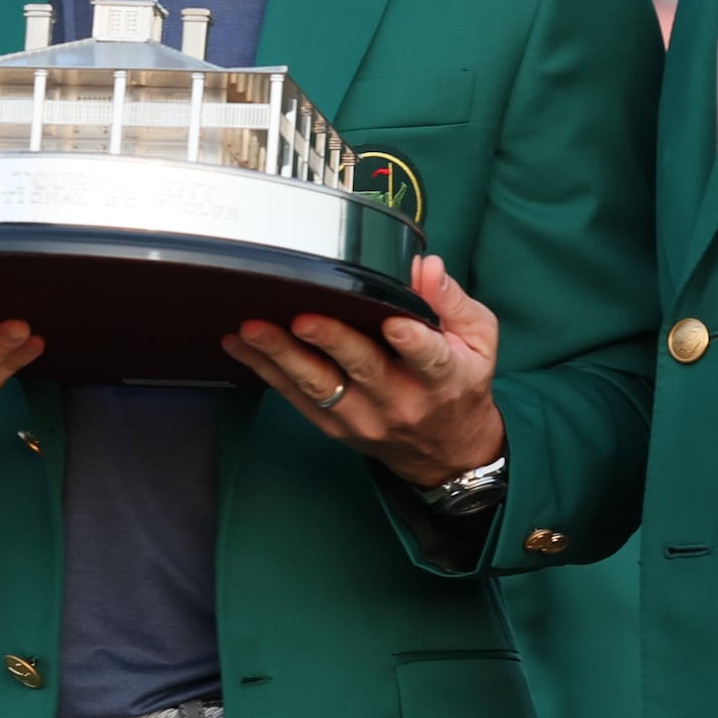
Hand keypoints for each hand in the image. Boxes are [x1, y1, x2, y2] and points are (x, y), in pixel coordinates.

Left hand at [225, 255, 502, 486]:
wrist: (446, 451)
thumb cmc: (460, 384)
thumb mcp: (478, 341)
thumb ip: (452, 301)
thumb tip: (426, 266)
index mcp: (443, 377)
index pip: (429, 359)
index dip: (413, 342)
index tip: (395, 324)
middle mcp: (400, 401)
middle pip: (362, 369)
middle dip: (330, 340)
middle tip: (302, 317)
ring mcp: (363, 417)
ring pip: (318, 385)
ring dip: (281, 355)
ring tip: (252, 329)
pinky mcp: (333, 424)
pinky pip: (294, 397)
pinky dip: (264, 370)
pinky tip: (239, 345)